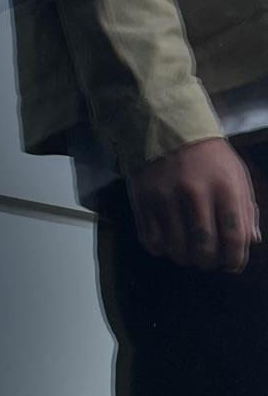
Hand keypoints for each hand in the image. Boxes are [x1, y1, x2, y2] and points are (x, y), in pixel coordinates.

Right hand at [127, 138, 260, 272]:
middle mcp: (196, 193)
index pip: (234, 236)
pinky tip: (169, 242)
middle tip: (209, 260)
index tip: (233, 265)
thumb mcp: (237, 174)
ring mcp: (166, 200)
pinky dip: (163, 250)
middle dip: (209, 262)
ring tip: (189, 253)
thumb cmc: (209, 156)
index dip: (235, 259)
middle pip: (204, 248)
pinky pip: (153, 242)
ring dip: (185, 258)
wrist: (168, 130)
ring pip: (177, 250)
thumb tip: (252, 241)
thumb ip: (246, 208)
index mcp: (226, 186)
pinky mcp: (144, 204)